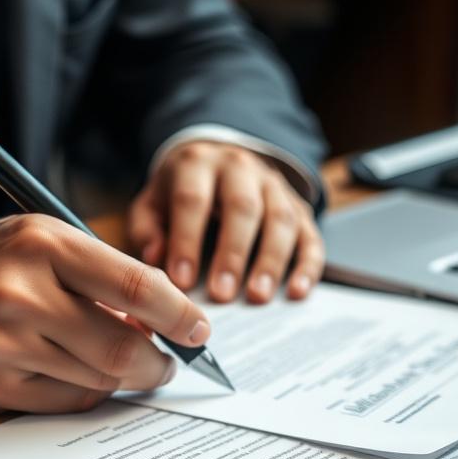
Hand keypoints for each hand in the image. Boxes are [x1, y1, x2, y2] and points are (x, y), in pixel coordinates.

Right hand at [0, 216, 210, 413]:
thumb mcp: (42, 238)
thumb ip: (102, 274)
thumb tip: (163, 322)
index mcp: (40, 244)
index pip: (134, 285)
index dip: (179, 314)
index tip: (199, 329)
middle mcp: (17, 294)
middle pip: (123, 348)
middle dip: (160, 362)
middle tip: (169, 361)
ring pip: (100, 379)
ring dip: (125, 376)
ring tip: (122, 359)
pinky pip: (67, 400)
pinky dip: (88, 390)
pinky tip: (80, 371)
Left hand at [128, 141, 323, 303]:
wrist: (218, 162)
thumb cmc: (180, 192)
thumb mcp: (153, 202)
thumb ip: (147, 229)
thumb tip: (155, 260)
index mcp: (197, 164)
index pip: (192, 200)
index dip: (187, 240)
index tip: (183, 281)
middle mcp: (240, 168)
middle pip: (242, 208)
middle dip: (232, 253)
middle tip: (222, 295)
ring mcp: (274, 186)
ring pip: (280, 219)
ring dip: (271, 260)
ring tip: (258, 297)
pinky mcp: (299, 208)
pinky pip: (310, 235)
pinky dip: (307, 265)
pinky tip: (298, 292)